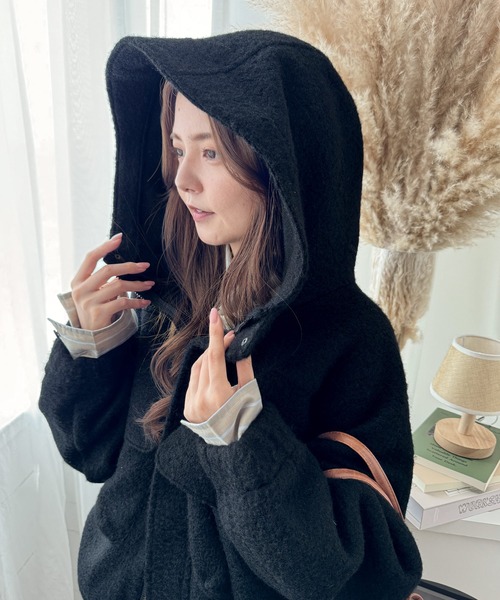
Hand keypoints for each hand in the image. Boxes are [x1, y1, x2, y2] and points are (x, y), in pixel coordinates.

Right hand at [70, 233, 154, 329]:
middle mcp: (81, 290)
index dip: (105, 246)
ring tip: (149, 284)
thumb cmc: (95, 308)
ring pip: (118, 286)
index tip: (120, 238)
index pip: (90, 257)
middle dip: (129, 266)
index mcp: (78, 280)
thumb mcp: (94, 291)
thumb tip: (127, 263)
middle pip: (108, 270)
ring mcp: (88, 302)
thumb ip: (103, 278)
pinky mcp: (99, 314)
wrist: (90, 336)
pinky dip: (137, 301)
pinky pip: (123, 302)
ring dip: (137, 284)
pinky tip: (145, 302)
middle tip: (145, 265)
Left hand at [184, 308, 253, 422]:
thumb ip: (245, 368)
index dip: (215, 334)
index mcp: (218, 394)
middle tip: (229, 337)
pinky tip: (212, 370)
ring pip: (197, 369)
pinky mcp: (187, 407)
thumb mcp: (250, 393)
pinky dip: (202, 371)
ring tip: (221, 352)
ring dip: (208, 357)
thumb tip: (240, 346)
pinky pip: (192, 381)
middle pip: (206, 360)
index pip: (214, 356)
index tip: (214, 314)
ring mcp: (191, 403)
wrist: (232, 447)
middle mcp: (201, 398)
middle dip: (216, 345)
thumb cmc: (245, 418)